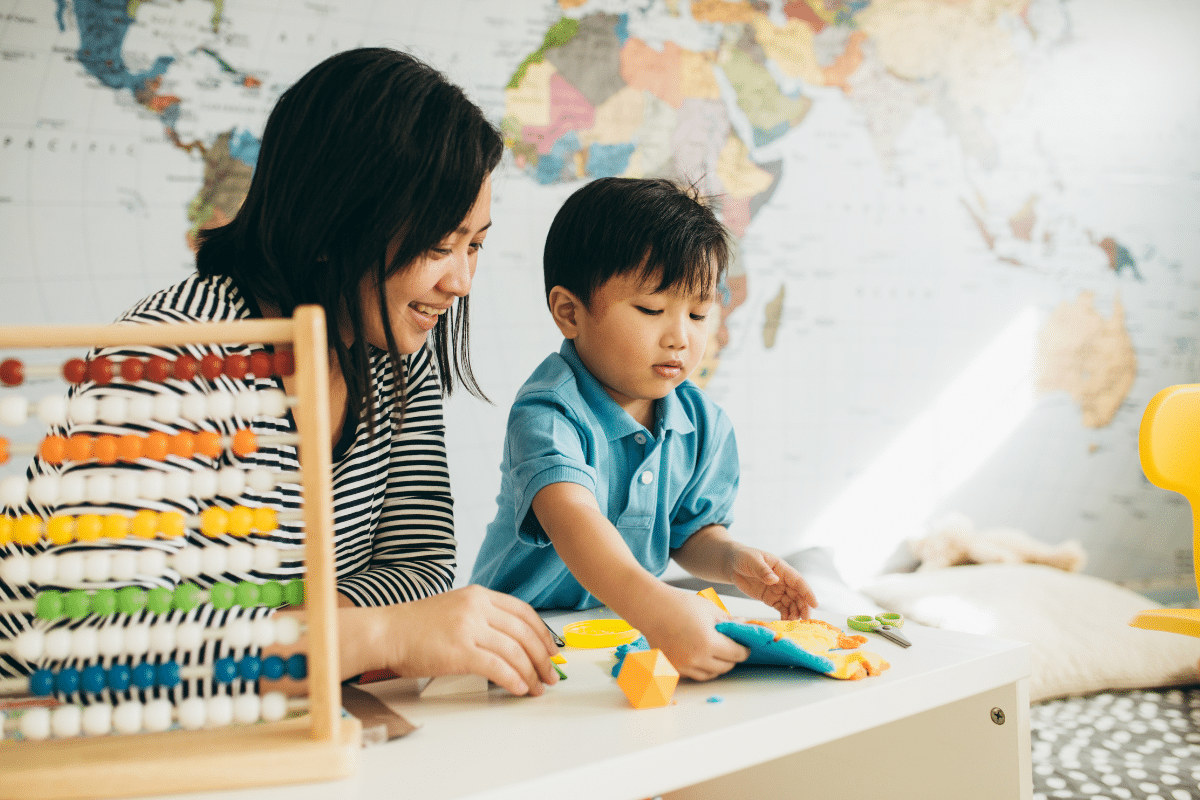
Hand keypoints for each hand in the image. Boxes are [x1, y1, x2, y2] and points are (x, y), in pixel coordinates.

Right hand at [379, 585, 559, 695]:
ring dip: (531, 673)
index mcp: (479, 595)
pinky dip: (513, 679)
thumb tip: (512, 642)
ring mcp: (468, 628)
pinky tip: (519, 688)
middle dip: (543, 657)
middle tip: (551, 675)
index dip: (543, 633)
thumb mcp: (455, 608)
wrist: (386, 632)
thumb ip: (483, 617)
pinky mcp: (459, 651)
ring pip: (514, 651)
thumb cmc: (416, 626)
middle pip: (524, 632)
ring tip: (537, 687)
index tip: (552, 650)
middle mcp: (477, 607)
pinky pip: (497, 667)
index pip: (523, 612)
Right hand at [636, 591, 748, 681]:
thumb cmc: (679, 604)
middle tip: (732, 648)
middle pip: (726, 667)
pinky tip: (702, 655)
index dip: (744, 650)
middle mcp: (696, 658)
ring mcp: (683, 665)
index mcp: (708, 643)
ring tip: (717, 652)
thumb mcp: (709, 609)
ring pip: (711, 674)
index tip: (745, 646)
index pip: (737, 654)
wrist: (650, 608)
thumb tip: (743, 625)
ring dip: (718, 666)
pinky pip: (694, 675)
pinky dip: (702, 668)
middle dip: (732, 658)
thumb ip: (728, 621)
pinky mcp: (673, 668)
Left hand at [728, 547, 818, 620]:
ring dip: (795, 613)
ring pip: (791, 603)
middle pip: (798, 595)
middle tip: (805, 620)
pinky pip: (781, 608)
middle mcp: (783, 580)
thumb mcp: (752, 561)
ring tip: (794, 624)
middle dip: (803, 607)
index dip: (807, 593)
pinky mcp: (770, 599)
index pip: (798, 581)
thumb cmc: (744, 557)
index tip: (815, 604)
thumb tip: (774, 580)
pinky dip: (785, 616)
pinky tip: (786, 623)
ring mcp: (777, 590)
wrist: (732, 564)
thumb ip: (762, 570)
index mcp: (781, 568)